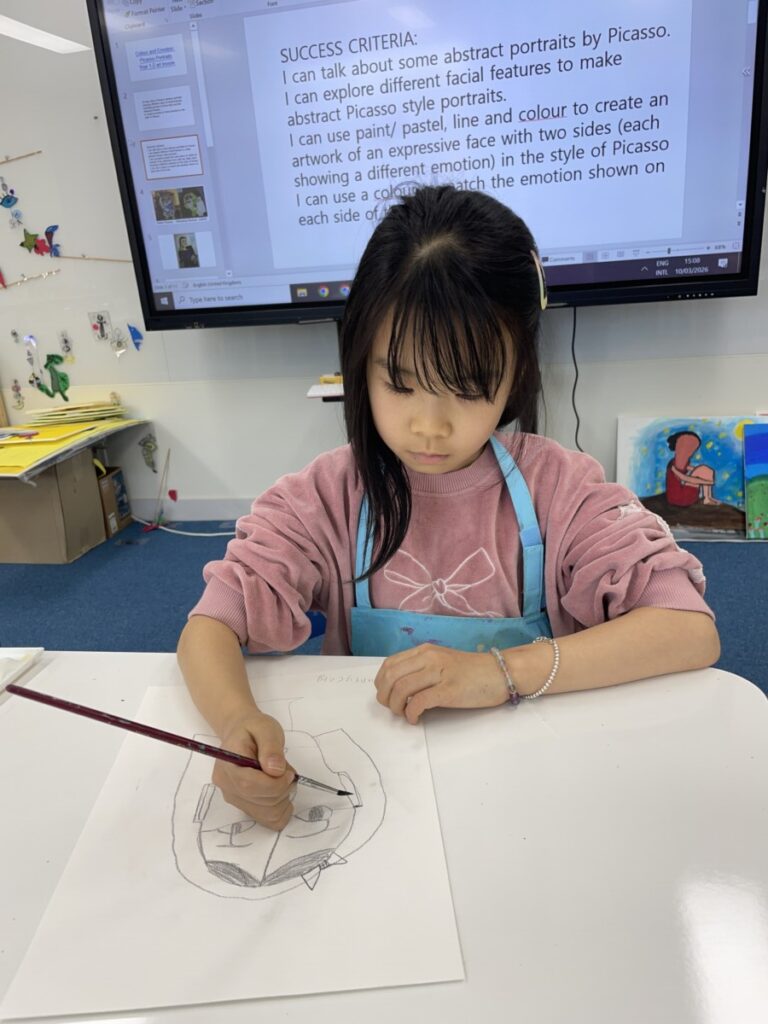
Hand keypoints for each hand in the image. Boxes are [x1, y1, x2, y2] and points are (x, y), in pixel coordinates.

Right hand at [212, 710, 295, 830]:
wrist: (242, 734)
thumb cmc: (254, 729)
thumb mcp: (265, 728)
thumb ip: (271, 747)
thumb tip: (276, 770)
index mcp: (228, 764)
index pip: (249, 785)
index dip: (274, 783)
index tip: (288, 773)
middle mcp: (226, 785)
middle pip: (259, 801)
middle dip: (282, 789)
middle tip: (287, 772)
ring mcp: (234, 798)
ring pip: (266, 814)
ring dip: (283, 799)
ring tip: (282, 779)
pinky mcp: (243, 806)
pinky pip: (267, 819)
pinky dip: (280, 809)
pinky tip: (280, 793)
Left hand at [374, 644, 507, 723]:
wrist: (501, 672)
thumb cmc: (472, 671)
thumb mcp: (442, 662)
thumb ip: (422, 670)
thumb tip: (399, 688)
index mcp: (425, 651)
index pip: (390, 664)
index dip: (381, 684)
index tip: (386, 697)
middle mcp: (429, 658)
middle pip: (391, 676)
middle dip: (385, 697)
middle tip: (392, 709)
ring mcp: (440, 673)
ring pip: (402, 688)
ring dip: (396, 707)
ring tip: (403, 715)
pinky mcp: (449, 690)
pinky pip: (419, 701)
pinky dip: (411, 713)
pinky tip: (416, 719)